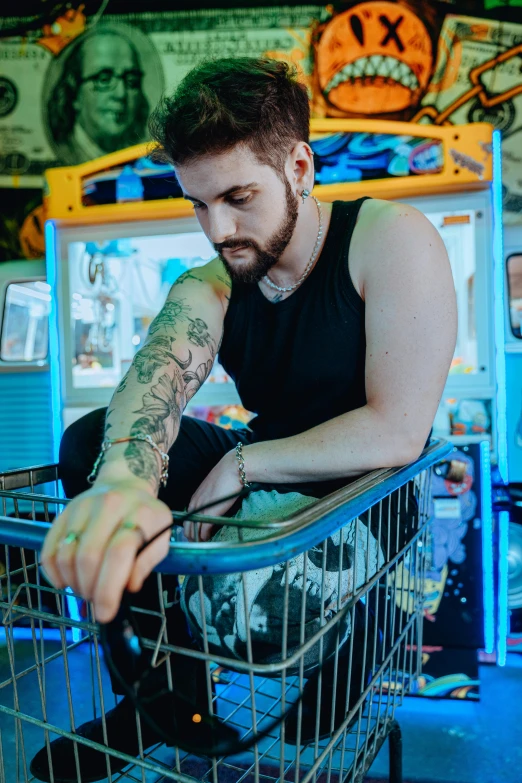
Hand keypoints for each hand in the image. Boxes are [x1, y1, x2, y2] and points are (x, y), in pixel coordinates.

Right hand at [40, 478, 172, 622]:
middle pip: (89, 557)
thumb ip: (147, 563)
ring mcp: (82, 507)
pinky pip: (49, 550)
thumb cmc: (145, 519)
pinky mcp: (63, 513)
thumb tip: (128, 587)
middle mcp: (109, 506)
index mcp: (139, 514)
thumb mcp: (160, 538)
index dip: (109, 589)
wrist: (125, 485)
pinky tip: (67, 581)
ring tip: (86, 589)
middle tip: (97, 601)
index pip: (118, 553)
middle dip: (90, 589)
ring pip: (66, 555)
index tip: (106, 613)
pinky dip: (53, 574)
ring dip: (73, 583)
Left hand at [183, 449, 241, 541]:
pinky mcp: (210, 513)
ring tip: (203, 546)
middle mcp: (194, 505)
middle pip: (187, 528)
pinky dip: (205, 537)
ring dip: (198, 540)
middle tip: (199, 545)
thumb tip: (213, 509)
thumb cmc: (226, 477)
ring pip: (194, 531)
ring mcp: (201, 509)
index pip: (187, 519)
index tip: (195, 537)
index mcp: (194, 499)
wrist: (233, 468)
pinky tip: (209, 540)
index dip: (190, 530)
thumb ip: (210, 500)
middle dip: (192, 538)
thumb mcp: (213, 490)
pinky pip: (204, 530)